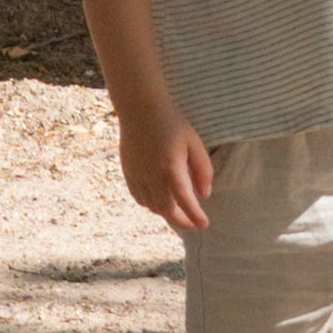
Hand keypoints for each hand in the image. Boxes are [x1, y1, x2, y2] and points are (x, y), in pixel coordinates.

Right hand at [116, 106, 212, 231]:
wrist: (139, 108)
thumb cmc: (171, 124)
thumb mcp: (194, 143)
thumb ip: (203, 170)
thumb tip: (205, 194)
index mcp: (171, 168)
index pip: (185, 201)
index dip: (195, 216)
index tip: (204, 224)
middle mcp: (152, 176)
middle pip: (166, 210)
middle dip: (181, 221)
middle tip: (193, 223)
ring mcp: (137, 175)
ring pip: (152, 206)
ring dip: (166, 212)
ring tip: (178, 210)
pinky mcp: (128, 172)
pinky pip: (139, 198)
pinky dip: (151, 204)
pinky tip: (160, 199)